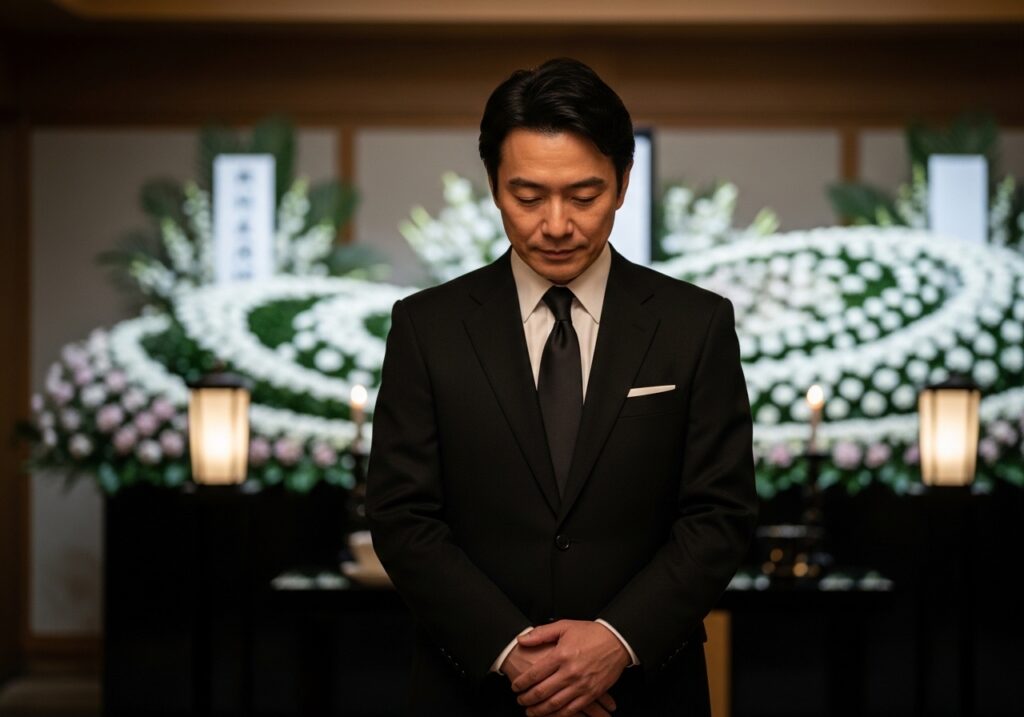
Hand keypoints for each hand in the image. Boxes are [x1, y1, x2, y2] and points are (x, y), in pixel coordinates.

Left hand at [510, 620, 629, 716]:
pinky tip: (551, 714)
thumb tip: (522, 640)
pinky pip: (572, 709)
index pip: (534, 674)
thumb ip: (541, 634)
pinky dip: (559, 715)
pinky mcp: (592, 693)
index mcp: (561, 655)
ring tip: (530, 711)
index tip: (515, 687)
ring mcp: (581, 685)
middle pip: (542, 692)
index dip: (521, 683)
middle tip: (519, 701)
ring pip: (555, 704)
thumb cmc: (590, 633)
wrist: (617, 640)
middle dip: (527, 699)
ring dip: (539, 710)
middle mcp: (570, 672)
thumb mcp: (564, 626)